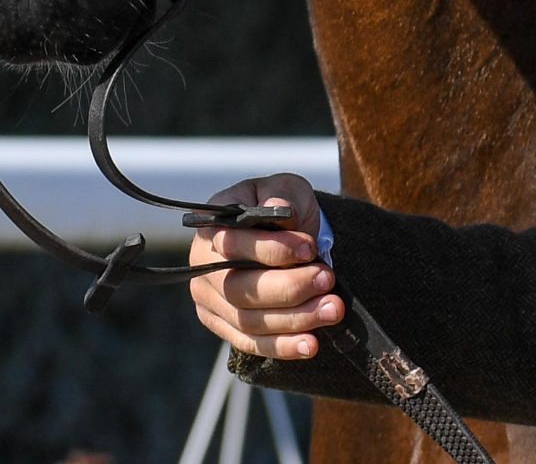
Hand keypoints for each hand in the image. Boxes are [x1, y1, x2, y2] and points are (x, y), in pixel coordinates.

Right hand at [188, 173, 342, 360]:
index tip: (311, 248)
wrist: (290, 233)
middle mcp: (202, 266)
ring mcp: (210, 301)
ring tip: (333, 309)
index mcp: (212, 227)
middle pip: (239, 289)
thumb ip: (282, 196)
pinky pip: (251, 343)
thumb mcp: (286, 189)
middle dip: (288, 288)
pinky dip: (282, 347)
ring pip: (249, 320)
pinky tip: (311, 345)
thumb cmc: (282, 207)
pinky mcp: (225, 326)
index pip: (232, 243)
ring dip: (294, 319)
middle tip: (328, 280)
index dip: (272, 249)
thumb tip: (279, 212)